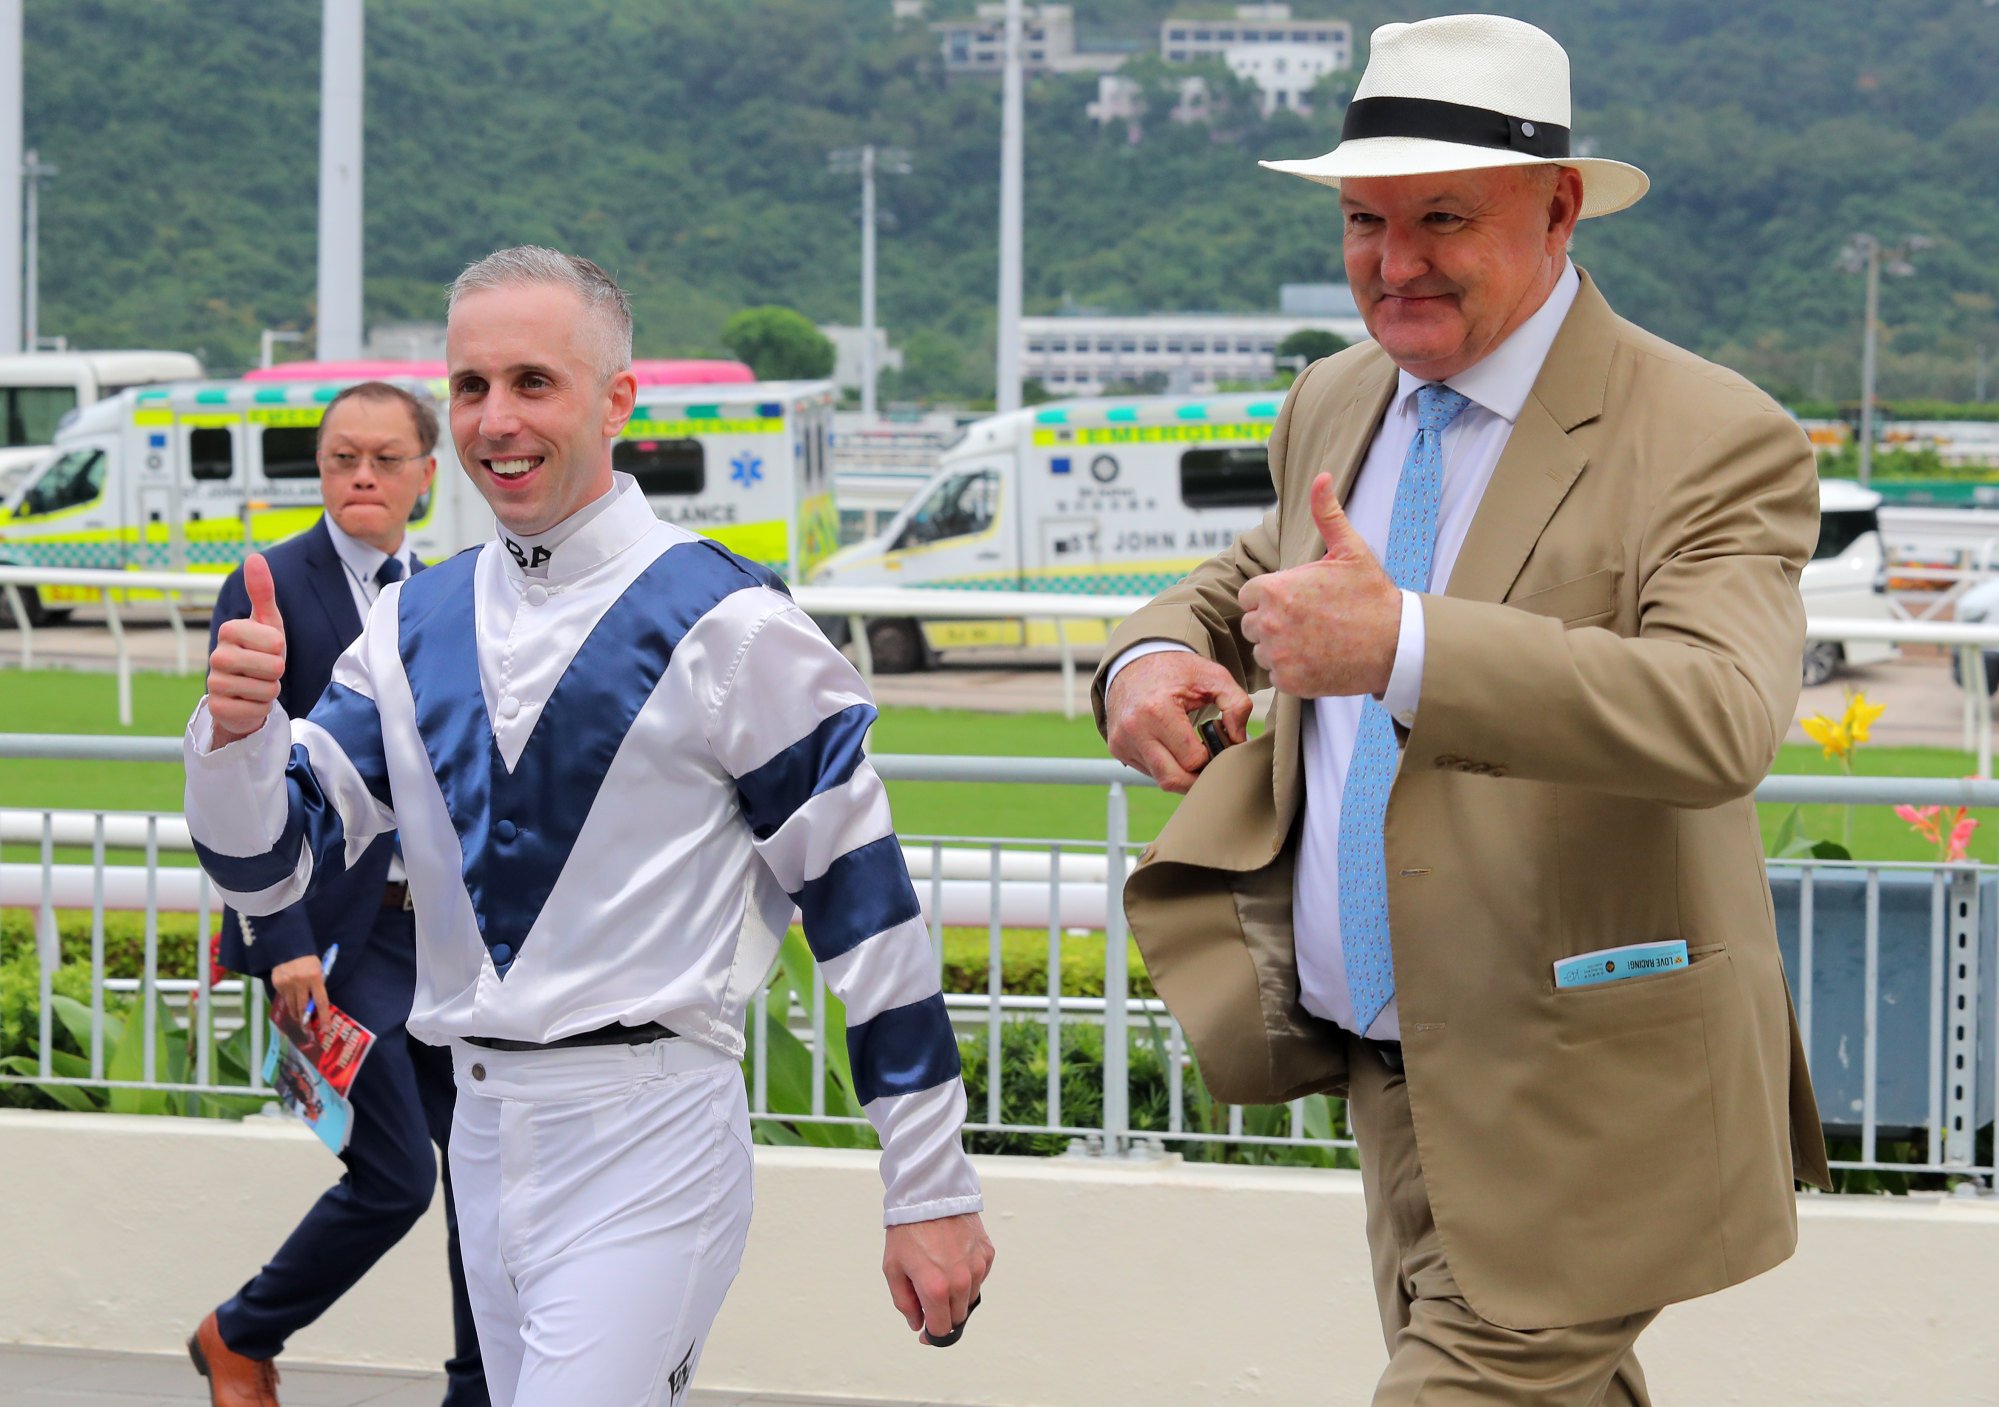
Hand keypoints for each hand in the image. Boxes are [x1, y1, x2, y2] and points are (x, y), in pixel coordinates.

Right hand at [207, 554, 286, 746]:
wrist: (247, 693)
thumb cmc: (260, 653)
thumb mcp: (267, 622)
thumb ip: (262, 591)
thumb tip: (254, 556)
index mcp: (229, 631)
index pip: (275, 641)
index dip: (280, 648)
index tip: (268, 649)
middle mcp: (216, 655)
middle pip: (273, 667)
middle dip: (277, 671)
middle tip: (265, 670)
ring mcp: (214, 683)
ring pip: (266, 690)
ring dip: (270, 690)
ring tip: (258, 684)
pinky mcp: (218, 709)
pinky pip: (257, 710)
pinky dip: (261, 708)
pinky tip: (249, 702)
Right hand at [270, 953, 328, 1033]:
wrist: (289, 948)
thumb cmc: (309, 961)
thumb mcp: (318, 971)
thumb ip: (318, 987)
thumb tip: (317, 1007)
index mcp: (315, 977)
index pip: (320, 1001)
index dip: (324, 1017)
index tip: (325, 1029)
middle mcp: (300, 981)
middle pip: (303, 1007)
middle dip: (305, 1020)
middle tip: (307, 1029)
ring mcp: (287, 983)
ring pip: (292, 1005)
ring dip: (296, 1014)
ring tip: (299, 1020)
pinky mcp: (277, 983)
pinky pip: (284, 998)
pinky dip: (289, 1002)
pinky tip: (291, 1002)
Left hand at [883, 1211, 993, 1344]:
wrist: (930, 1194)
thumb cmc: (909, 1228)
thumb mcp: (893, 1268)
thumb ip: (905, 1303)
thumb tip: (917, 1323)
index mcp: (935, 1289)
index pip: (942, 1329)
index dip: (932, 1334)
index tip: (927, 1331)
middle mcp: (961, 1281)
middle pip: (958, 1316)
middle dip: (943, 1313)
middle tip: (928, 1297)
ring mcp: (977, 1267)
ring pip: (970, 1298)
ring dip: (956, 1295)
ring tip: (940, 1271)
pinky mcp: (986, 1253)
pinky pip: (979, 1277)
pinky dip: (968, 1276)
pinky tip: (952, 1259)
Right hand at [1105, 651, 1252, 794]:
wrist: (1135, 659)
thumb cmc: (1176, 669)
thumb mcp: (1214, 676)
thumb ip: (1237, 705)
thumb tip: (1238, 741)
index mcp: (1158, 710)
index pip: (1193, 759)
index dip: (1211, 757)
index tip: (1216, 743)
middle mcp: (1135, 729)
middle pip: (1173, 780)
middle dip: (1197, 777)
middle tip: (1210, 761)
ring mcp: (1123, 741)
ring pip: (1160, 779)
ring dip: (1181, 773)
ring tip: (1192, 750)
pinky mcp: (1117, 748)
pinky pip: (1148, 771)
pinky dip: (1165, 766)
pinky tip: (1172, 746)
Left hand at [1238, 473, 1401, 698]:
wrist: (1397, 644)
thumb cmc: (1373, 596)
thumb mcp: (1350, 550)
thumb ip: (1327, 513)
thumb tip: (1322, 476)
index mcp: (1276, 590)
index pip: (1249, 595)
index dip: (1271, 596)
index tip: (1297, 600)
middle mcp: (1271, 623)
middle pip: (1253, 623)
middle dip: (1273, 621)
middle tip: (1310, 620)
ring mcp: (1279, 655)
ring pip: (1263, 650)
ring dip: (1281, 647)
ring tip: (1316, 639)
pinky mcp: (1290, 682)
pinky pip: (1277, 675)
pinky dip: (1293, 670)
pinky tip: (1318, 658)